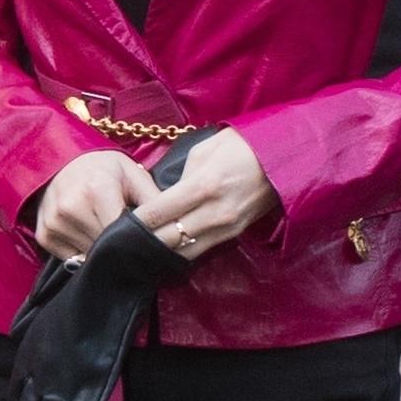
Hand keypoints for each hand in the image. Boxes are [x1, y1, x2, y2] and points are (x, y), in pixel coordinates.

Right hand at [33, 150, 152, 260]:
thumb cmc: (104, 169)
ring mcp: (54, 223)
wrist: (62, 162)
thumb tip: (175, 228)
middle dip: (120, 248)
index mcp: (97, 190)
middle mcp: (71, 207)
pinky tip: (89, 237)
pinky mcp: (44, 235)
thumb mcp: (133, 175)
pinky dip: (84, 254)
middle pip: (106, 247)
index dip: (135, 241)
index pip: (121, 233)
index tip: (145, 243)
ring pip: (89, 256)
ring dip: (102, 252)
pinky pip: (71, 259)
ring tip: (109, 238)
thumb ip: (154, 200)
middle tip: (128, 242)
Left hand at [131, 127, 277, 261]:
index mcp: (203, 186)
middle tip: (121, 245)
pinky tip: (166, 250)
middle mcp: (214, 212)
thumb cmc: (241, 147)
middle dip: (142, 243)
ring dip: (161, 253)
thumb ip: (179, 177)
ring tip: (139, 252)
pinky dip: (181, 252)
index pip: (158, 212)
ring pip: (183, 252)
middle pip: (167, 239)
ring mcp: (226, 228)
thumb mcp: (204, 151)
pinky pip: (201, 250)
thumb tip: (163, 196)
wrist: (284, 158)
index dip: (135, 223)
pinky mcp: (234, 235)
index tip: (116, 225)